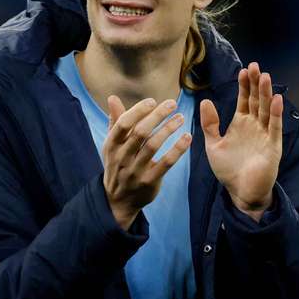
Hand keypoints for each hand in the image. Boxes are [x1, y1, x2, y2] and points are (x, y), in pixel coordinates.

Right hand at [103, 96, 191, 229]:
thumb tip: (113, 97)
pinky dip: (177, 149)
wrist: (118, 200)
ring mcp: (135, 171)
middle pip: (140, 133)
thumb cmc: (118, 165)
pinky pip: (166, 163)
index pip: (123, 124)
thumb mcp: (112, 145)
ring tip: (181, 118)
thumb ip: (116, 121)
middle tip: (172, 104)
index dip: (138, 111)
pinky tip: (187, 137)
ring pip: (153, 146)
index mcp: (112, 146)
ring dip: (168, 129)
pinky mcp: (149, 181)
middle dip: (157, 116)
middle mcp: (122, 158)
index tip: (153, 101)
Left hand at [199, 61, 281, 214]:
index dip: (244, 86)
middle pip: (257, 100)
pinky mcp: (272, 146)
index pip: (244, 100)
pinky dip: (276, 114)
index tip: (243, 70)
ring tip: (265, 77)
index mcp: (241, 124)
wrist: (240, 192)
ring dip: (266, 94)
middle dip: (256, 84)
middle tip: (256, 66)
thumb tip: (205, 101)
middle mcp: (254, 126)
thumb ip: (210, 125)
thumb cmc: (228, 170)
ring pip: (266, 110)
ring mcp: (265, 135)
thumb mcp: (213, 145)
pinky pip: (275, 127)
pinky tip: (276, 100)